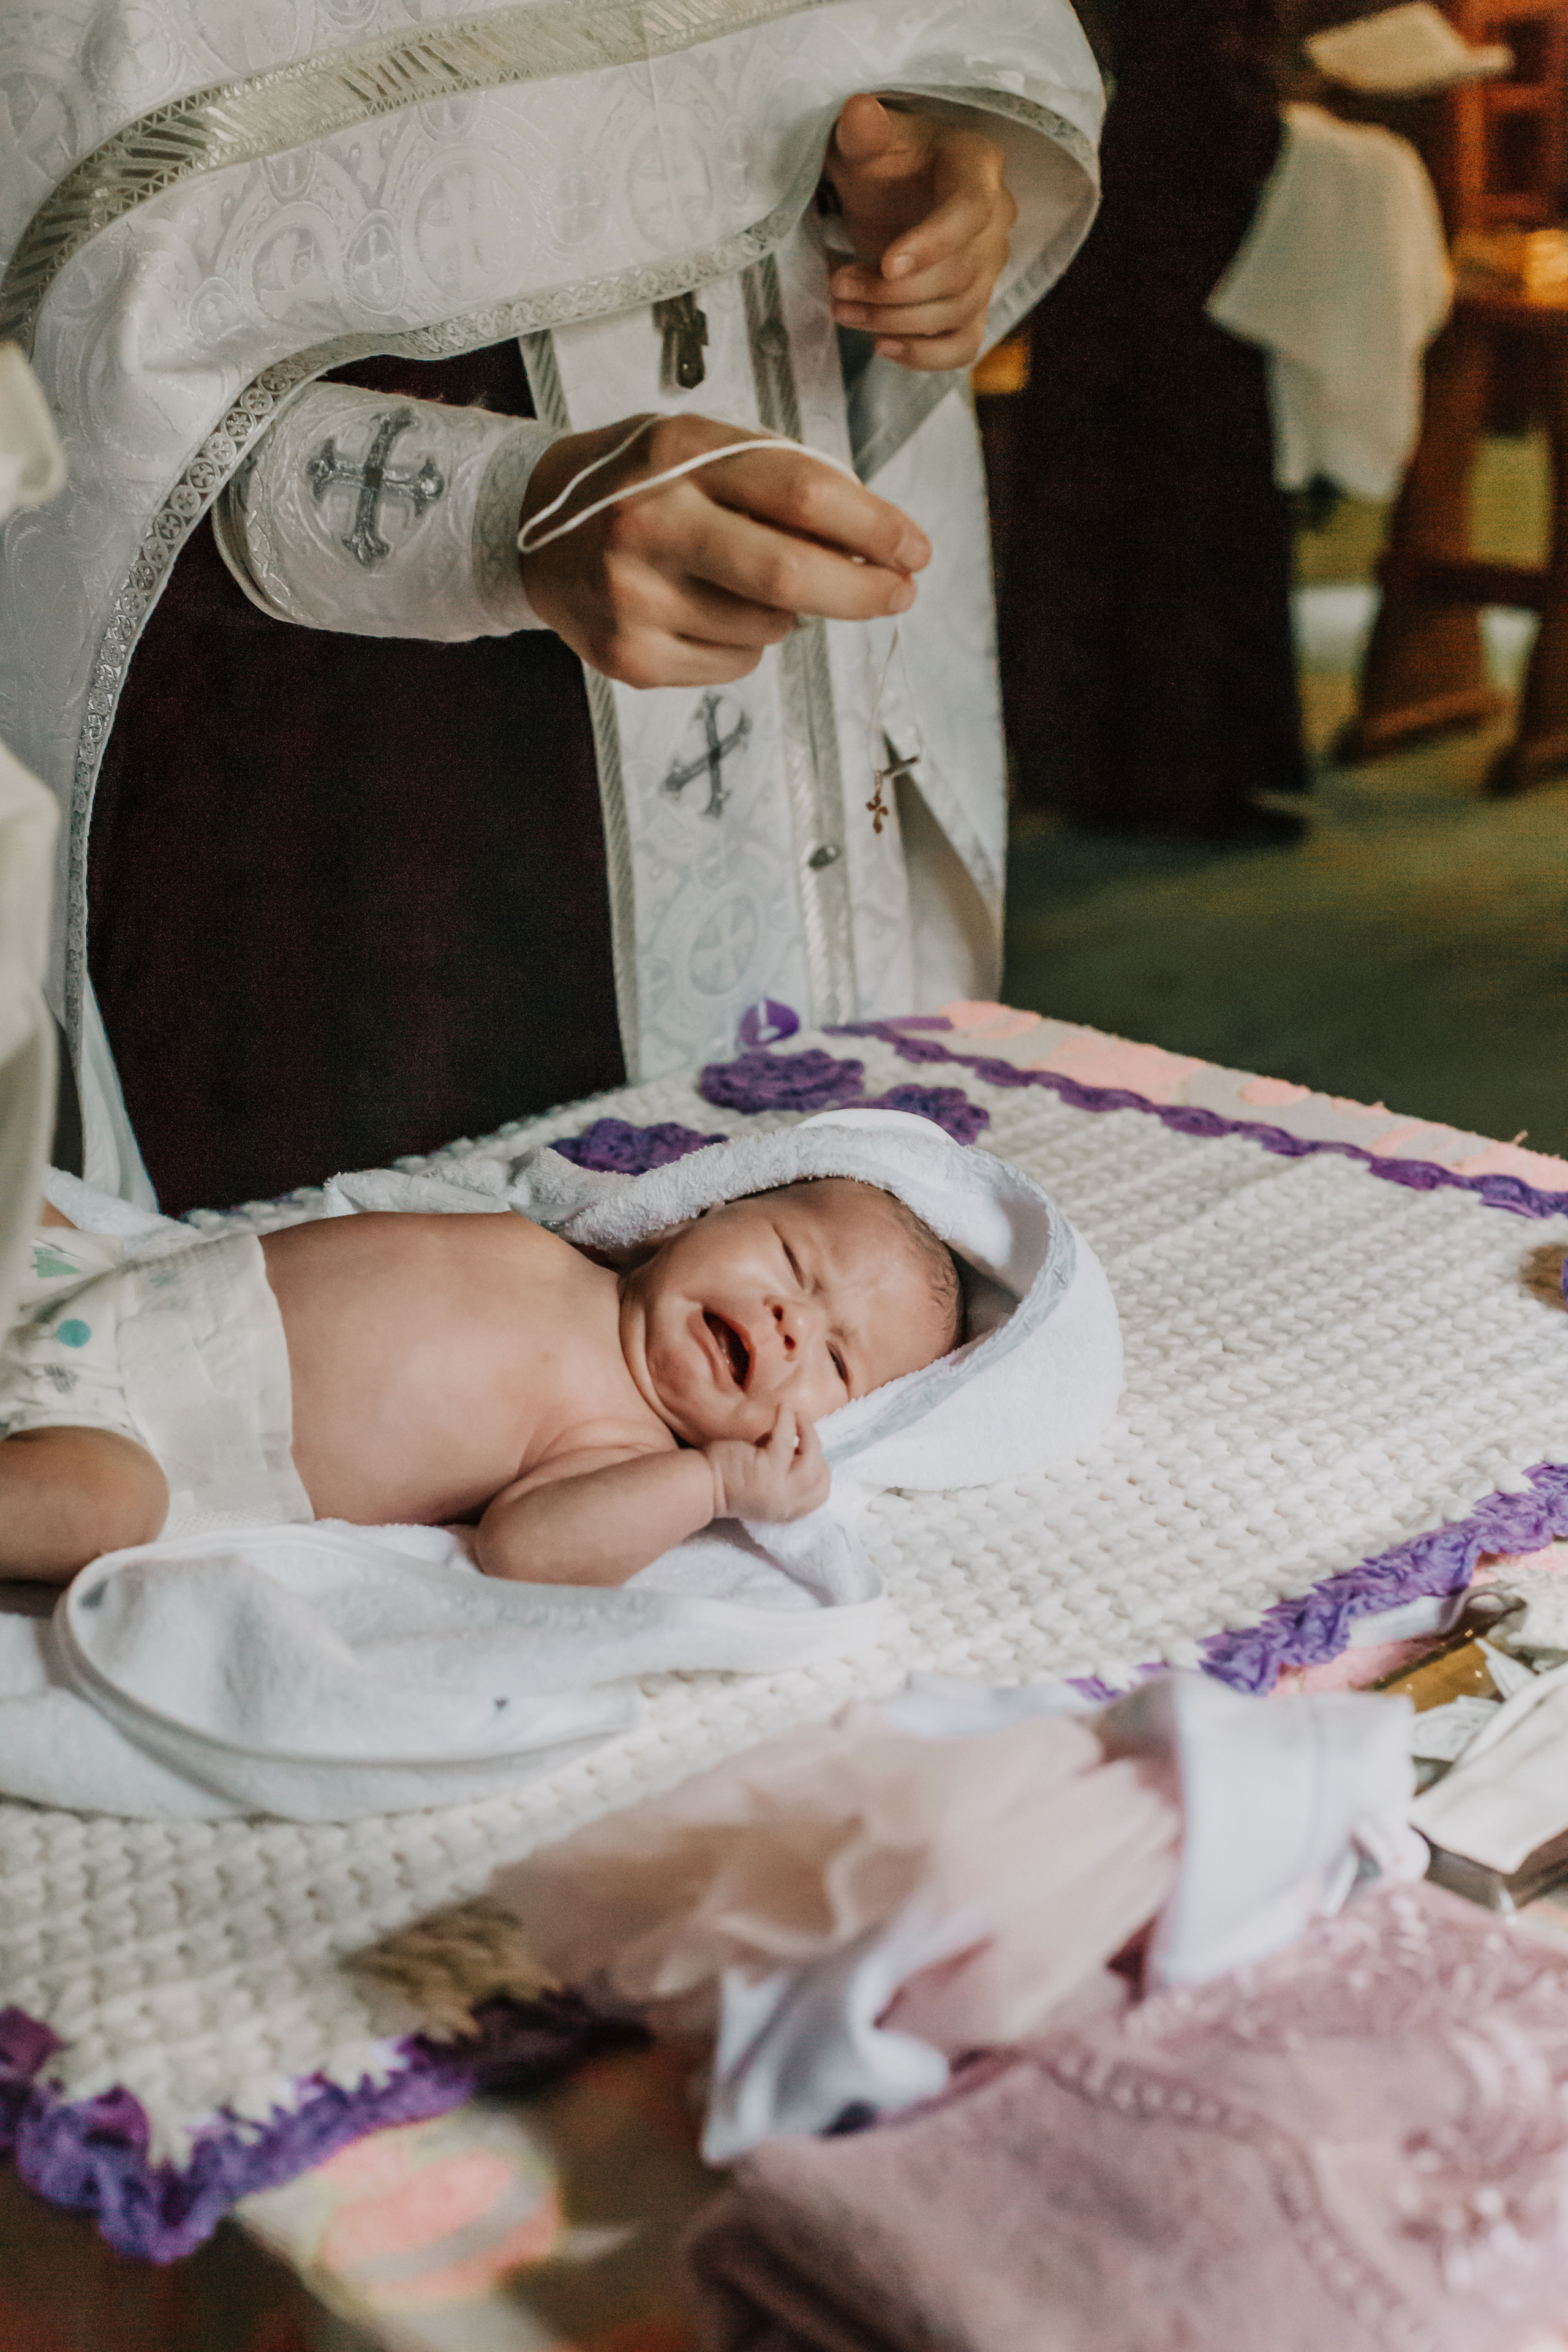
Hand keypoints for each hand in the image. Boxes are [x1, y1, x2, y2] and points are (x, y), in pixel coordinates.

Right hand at [519, 411, 929, 688]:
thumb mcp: (702, 449)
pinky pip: (735, 662)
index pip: (801, 493)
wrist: (532, 530)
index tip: (915, 549)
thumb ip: (781, 481)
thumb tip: (874, 544)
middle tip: (897, 593)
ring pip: (769, 627)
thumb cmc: (642, 483)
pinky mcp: (630, 657)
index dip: (874, 526)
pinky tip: (703, 610)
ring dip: (788, 611)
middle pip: (789, 575)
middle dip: (862, 591)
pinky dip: (745, 641)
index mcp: (677, 455)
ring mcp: (634, 599)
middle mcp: (649, 526)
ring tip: (741, 581)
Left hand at [705, 1406, 829, 1522]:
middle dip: (817, 1448)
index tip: (807, 1451)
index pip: (820, 1494)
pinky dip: (788, 1419)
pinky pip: (788, 1438)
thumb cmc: (728, 1482)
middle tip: (804, 1428)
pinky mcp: (769, 1467)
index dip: (820, 1469)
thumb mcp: (766, 1488)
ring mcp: (780, 1487)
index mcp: (787, 1511)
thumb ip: (785, 1476)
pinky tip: (783, 1408)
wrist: (700, 1487)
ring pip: (812, 1457)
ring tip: (798, 1416)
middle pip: (821, 1476)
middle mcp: (787, 1503)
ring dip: (808, 1432)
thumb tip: (801, 1446)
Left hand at [823, 94, 1017, 371]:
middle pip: (959, 274)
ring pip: (956, 311)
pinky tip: (882, 346)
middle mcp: (997, 219)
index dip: (931, 244)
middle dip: (893, 292)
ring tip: (843, 308)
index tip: (885, 264)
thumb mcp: (865, 139)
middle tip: (839, 286)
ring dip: (894, 321)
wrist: (891, 188)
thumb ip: (862, 130)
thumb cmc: (883, 159)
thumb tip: (860, 112)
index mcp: (977, 167)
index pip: (970, 212)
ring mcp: (989, 268)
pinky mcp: (973, 305)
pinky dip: (925, 356)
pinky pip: (964, 344)